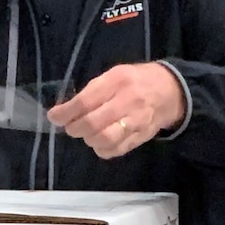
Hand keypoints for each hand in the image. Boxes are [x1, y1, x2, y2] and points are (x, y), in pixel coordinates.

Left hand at [47, 63, 184, 159]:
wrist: (170, 91)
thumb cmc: (135, 81)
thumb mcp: (113, 75)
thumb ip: (92, 91)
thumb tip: (66, 110)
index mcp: (118, 81)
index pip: (86, 101)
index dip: (66, 112)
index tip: (54, 117)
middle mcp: (128, 101)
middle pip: (93, 123)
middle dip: (75, 128)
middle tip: (70, 127)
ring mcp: (136, 121)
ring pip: (105, 139)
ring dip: (89, 139)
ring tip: (87, 134)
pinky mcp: (141, 137)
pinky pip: (116, 150)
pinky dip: (102, 149)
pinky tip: (100, 142)